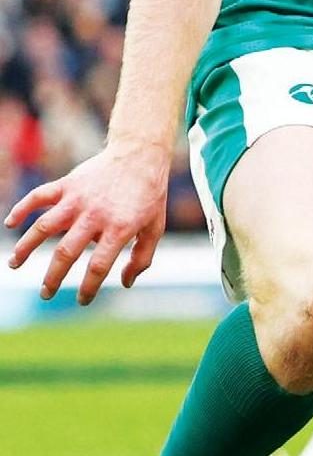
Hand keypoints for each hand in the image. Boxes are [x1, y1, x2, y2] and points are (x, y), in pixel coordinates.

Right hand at [6, 139, 172, 303]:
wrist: (141, 154)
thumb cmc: (150, 194)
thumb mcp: (155, 226)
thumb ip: (142, 256)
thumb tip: (125, 283)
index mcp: (119, 228)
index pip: (99, 265)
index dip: (89, 287)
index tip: (82, 301)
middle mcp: (95, 215)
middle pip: (66, 252)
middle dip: (52, 277)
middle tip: (45, 293)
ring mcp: (78, 199)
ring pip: (44, 226)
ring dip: (26, 247)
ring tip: (14, 264)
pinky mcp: (67, 184)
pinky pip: (39, 196)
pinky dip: (22, 209)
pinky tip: (10, 224)